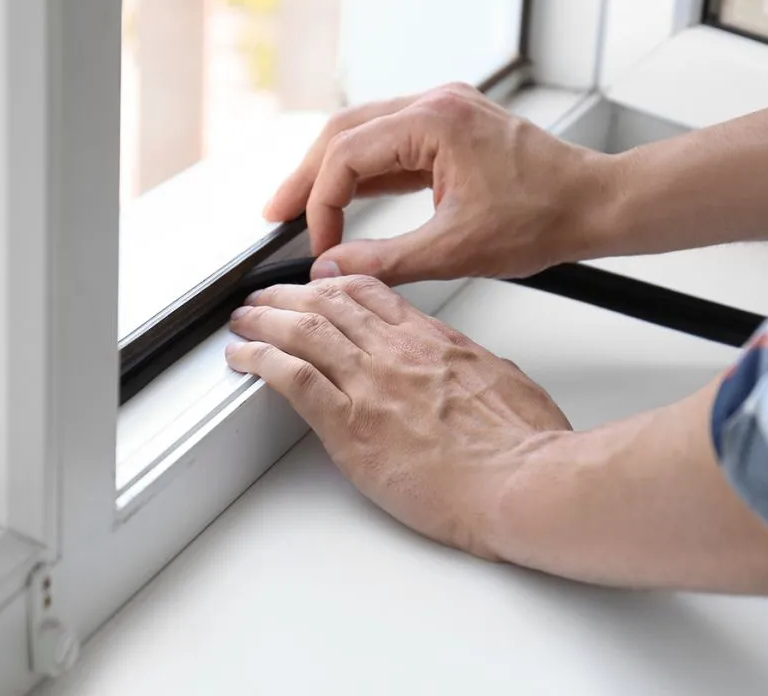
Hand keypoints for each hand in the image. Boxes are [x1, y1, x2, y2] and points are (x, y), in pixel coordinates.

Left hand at [226, 274, 572, 556]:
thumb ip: (475, 367)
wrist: (522, 481)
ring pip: (303, 330)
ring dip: (264, 320)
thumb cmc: (524, 445)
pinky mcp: (350, 424)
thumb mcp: (506, 381)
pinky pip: (292, 377)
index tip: (321, 286)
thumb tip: (470, 368)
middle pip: (330, 303)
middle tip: (267, 298)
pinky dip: (260, 360)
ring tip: (243, 320)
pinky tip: (242, 356)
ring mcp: (371, 383)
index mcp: (435, 340)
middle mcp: (397, 352)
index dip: (337, 285)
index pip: (374, 294)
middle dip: (290, 296)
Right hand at [264, 82, 610, 284]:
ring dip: (333, 172)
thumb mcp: (456, 250)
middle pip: (345, 132)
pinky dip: (368, 172)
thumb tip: (333, 269)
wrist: (596, 204)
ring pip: (366, 134)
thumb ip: (385, 261)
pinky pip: (394, 143)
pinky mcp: (454, 127)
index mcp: (434, 121)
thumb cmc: (546, 217)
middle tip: (275, 212)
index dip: (321, 204)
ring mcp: (445, 111)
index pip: (347, 156)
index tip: (317, 246)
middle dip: (308, 176)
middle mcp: (436, 104)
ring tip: (302, 207)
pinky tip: (349, 198)